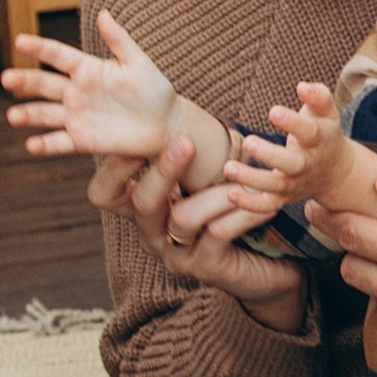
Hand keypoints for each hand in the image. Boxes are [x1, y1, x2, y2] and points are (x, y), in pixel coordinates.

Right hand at [3, 8, 182, 165]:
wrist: (164, 124)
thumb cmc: (154, 90)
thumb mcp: (139, 62)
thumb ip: (119, 40)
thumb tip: (102, 13)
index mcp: (87, 69)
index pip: (58, 56)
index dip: (39, 48)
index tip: (19, 40)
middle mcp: (76, 91)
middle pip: (45, 85)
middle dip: (25, 82)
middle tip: (7, 78)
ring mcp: (77, 116)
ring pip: (46, 114)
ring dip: (28, 115)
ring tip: (12, 116)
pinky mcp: (82, 139)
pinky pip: (60, 142)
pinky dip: (45, 144)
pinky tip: (31, 145)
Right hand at [102, 137, 309, 328]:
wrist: (270, 267)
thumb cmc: (234, 211)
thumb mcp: (207, 179)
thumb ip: (186, 153)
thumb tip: (171, 107)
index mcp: (144, 208)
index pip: (105, 193)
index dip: (114, 168)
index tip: (138, 138)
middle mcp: (152, 232)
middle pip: (140, 203)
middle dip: (162, 170)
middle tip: (186, 143)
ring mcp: (175, 254)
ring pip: (182, 217)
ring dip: (217, 193)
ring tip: (249, 180)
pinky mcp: (204, 269)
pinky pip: (216, 234)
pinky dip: (241, 214)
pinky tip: (265, 204)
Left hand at [224, 81, 351, 215]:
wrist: (335, 171)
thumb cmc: (323, 132)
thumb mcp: (327, 112)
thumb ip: (318, 96)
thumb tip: (302, 86)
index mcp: (319, 139)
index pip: (308, 131)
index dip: (292, 123)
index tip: (273, 111)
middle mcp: (308, 164)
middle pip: (292, 164)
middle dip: (270, 155)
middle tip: (249, 142)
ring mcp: (296, 183)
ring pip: (276, 186)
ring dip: (252, 179)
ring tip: (229, 167)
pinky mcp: (284, 198)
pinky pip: (267, 205)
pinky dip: (250, 204)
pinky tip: (230, 194)